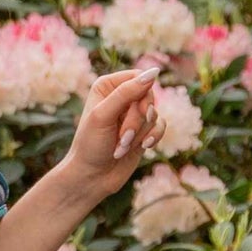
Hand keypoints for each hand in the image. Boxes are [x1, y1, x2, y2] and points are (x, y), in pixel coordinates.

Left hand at [62, 64, 164, 197]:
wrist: (91, 178)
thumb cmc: (90, 146)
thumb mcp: (103, 116)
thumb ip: (126, 93)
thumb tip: (155, 72)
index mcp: (107, 86)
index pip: (139, 77)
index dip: (141, 94)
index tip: (136, 111)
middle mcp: (121, 97)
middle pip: (148, 96)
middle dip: (137, 120)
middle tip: (122, 137)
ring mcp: (133, 114)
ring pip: (154, 114)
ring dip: (139, 134)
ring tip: (121, 147)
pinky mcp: (143, 130)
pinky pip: (161, 125)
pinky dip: (153, 137)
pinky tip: (143, 147)